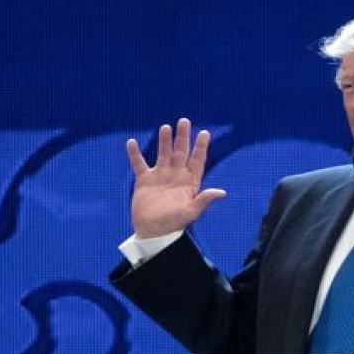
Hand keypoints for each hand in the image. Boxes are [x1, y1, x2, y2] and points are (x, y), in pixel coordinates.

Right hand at [127, 117, 225, 237]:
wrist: (153, 232)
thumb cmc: (175, 224)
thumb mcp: (191, 212)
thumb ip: (204, 200)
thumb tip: (222, 192)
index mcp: (189, 182)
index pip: (197, 160)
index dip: (200, 147)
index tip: (204, 133)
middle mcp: (175, 176)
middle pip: (180, 152)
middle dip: (182, 137)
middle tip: (184, 121)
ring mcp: (160, 176)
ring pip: (163, 154)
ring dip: (164, 141)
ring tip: (166, 127)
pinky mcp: (144, 180)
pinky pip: (139, 163)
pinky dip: (135, 153)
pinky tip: (132, 142)